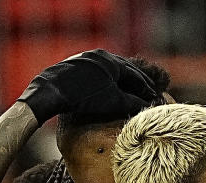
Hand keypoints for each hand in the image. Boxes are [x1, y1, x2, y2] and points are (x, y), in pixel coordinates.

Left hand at [17, 49, 157, 123]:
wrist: (51, 92)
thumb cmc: (84, 96)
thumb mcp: (113, 101)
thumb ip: (132, 102)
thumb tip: (145, 105)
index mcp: (111, 60)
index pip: (134, 74)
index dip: (146, 87)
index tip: (154, 97)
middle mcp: (99, 55)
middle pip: (122, 69)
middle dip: (135, 81)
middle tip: (147, 91)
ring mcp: (85, 59)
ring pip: (108, 70)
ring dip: (120, 80)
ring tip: (129, 89)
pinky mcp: (73, 66)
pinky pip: (96, 72)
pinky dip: (106, 81)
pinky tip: (106, 88)